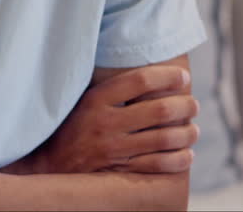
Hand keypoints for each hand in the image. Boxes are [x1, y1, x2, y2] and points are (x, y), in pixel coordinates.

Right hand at [22, 65, 199, 174]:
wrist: (49, 165)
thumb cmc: (70, 128)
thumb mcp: (81, 102)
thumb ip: (109, 89)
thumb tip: (144, 72)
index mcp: (96, 100)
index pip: (140, 80)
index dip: (167, 76)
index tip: (182, 76)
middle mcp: (106, 123)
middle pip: (159, 110)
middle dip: (185, 106)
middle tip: (193, 105)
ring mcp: (114, 149)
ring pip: (165, 139)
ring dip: (187, 133)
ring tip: (193, 129)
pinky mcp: (119, 170)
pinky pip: (159, 165)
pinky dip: (179, 159)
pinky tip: (186, 154)